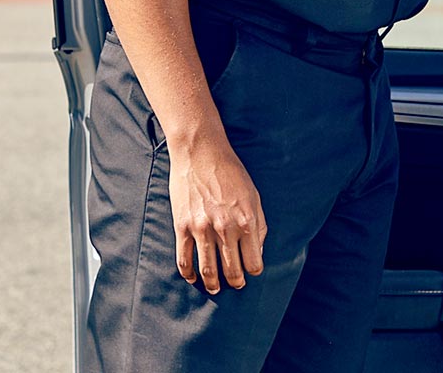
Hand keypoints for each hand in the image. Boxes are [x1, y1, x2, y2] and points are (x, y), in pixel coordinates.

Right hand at [169, 137, 266, 293]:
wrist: (201, 154)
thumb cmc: (231, 173)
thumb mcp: (254, 196)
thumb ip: (259, 225)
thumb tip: (258, 250)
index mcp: (247, 222)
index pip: (254, 261)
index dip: (253, 270)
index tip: (251, 272)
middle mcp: (225, 228)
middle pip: (232, 270)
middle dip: (235, 282)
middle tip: (235, 285)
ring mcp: (202, 229)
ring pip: (208, 270)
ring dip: (213, 284)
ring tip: (216, 288)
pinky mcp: (182, 227)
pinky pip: (184, 259)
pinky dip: (189, 273)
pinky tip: (193, 278)